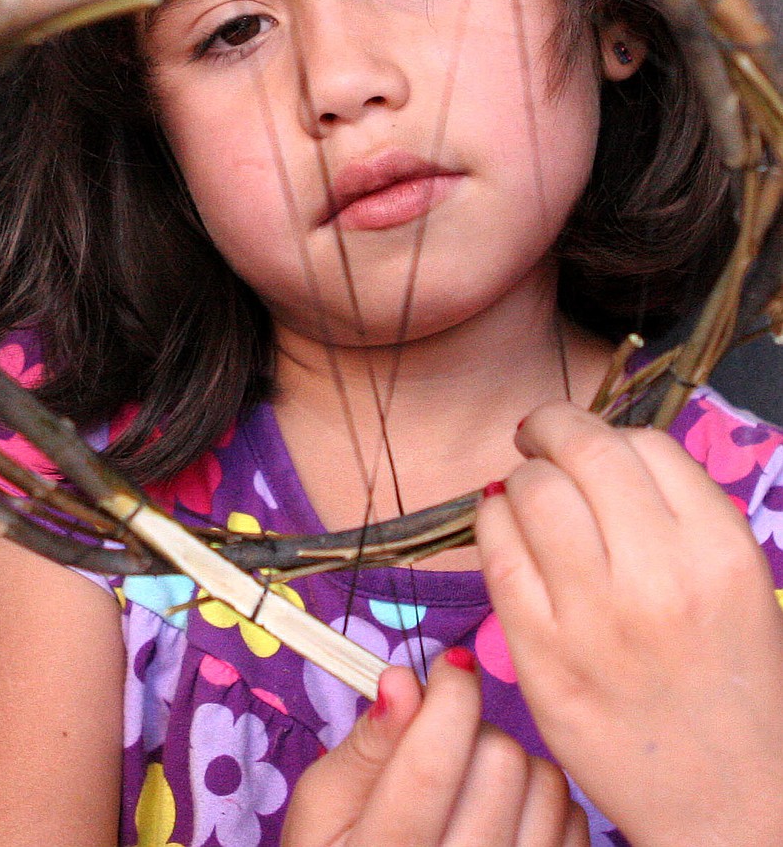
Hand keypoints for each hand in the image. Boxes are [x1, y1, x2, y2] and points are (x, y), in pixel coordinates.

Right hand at [281, 648, 588, 846]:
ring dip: (514, 764)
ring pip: (545, 784)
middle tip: (448, 745)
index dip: (450, 695)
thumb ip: (363, 746)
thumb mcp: (323, 810)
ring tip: (476, 784)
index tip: (451, 668)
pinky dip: (545, 802)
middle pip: (499, 761)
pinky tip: (507, 815)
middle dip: (474, 731)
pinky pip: (573, 818)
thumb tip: (403, 681)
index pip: (433, 763)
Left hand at [476, 403, 782, 846]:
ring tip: (523, 494)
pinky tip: (503, 530)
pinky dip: (491, 526)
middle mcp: (660, 573)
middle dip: (548, 428)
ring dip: (519, 479)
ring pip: (531, 492)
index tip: (581, 440)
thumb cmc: (728, 679)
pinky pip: (497, 555)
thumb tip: (596, 452)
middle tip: (535, 437)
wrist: (728, 798)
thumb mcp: (734, 580)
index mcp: (718, 548)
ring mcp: (596, 616)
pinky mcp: (543, 656)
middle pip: (583, 451)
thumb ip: (677, 512)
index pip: (644, 442)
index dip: (602, 431)